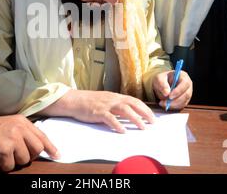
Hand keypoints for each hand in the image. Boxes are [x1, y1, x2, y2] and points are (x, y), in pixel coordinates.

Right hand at [0, 114, 58, 171]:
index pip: (41, 135)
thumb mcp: (9, 126)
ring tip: (3, 153)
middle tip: (17, 155)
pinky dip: (4, 165)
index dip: (50, 147)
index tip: (57, 155)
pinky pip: (11, 165)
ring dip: (14, 161)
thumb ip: (23, 133)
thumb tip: (39, 146)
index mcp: (22, 121)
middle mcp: (19, 127)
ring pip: (24, 159)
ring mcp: (13, 137)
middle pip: (37, 149)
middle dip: (29, 156)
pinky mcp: (6, 149)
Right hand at [39, 90, 154, 132]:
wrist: (74, 100)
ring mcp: (106, 105)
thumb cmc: (89, 101)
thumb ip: (116, 105)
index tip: (152, 116)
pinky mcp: (98, 112)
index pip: (134, 100)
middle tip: (152, 122)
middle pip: (133, 104)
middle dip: (145, 113)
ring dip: (135, 119)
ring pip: (124, 110)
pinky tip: (123, 131)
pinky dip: (117, 124)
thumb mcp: (106, 100)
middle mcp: (113, 99)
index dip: (145, 108)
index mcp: (115, 96)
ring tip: (142, 127)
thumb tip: (129, 112)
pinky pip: (110, 118)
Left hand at [153, 70, 192, 109]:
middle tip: (164, 103)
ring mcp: (187, 93)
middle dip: (175, 100)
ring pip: (184, 102)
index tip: (169, 96)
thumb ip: (162, 84)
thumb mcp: (159, 78)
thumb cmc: (162, 79)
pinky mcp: (185, 100)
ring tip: (162, 103)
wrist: (161, 84)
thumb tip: (166, 93)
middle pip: (186, 94)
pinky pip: (181, 106)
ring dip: (173, 105)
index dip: (178, 91)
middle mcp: (188, 85)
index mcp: (183, 76)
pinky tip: (165, 105)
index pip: (185, 83)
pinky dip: (173, 107)